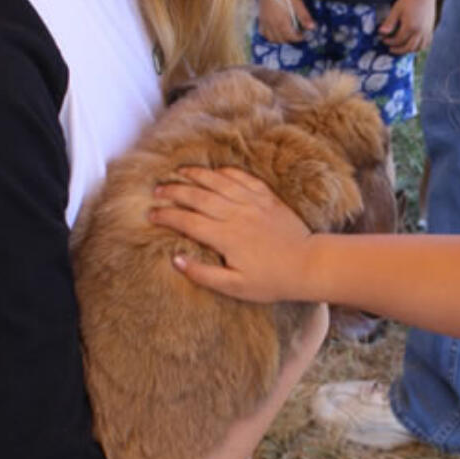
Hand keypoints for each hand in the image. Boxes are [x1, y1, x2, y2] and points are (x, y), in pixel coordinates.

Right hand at [150, 166, 314, 301]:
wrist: (308, 265)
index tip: (151, 214)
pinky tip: (215, 171)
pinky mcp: (268, 198)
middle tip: (157, 190)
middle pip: (198, 197)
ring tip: (179, 172)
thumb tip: (176, 260)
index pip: (187, 222)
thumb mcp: (235, 287)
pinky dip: (227, 172)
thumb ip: (204, 274)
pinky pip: (243, 179)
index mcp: (225, 237)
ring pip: (218, 182)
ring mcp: (253, 203)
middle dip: (174, 191)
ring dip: (196, 175)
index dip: (166, 216)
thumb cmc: (271, 281)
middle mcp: (236, 215)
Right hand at [256, 0, 314, 44]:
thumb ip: (304, 17)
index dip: (300, 38)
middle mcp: (272, 25)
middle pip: (282, 40)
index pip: (291, 37)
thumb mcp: (297, 3)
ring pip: (271, 38)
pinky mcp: (260, 18)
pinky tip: (275, 31)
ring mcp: (265, 22)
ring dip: (280, 39)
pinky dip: (269, 35)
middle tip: (298, 34)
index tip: (305, 35)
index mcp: (281, 22)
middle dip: (291, 39)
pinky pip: (263, 32)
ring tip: (287, 34)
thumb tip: (312, 27)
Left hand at [379, 0, 436, 53]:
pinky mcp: (430, 30)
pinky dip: (419, 47)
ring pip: (418, 48)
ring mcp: (426, 32)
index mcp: (410, 27)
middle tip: (390, 48)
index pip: (398, 40)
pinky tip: (413, 45)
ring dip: (408, 50)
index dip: (389, 41)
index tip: (383, 39)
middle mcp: (420, 32)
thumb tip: (381, 32)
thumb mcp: (396, 10)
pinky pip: (426, 44)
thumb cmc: (409, 0)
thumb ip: (389, 22)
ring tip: (401, 48)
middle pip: (408, 47)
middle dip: (398, 50)